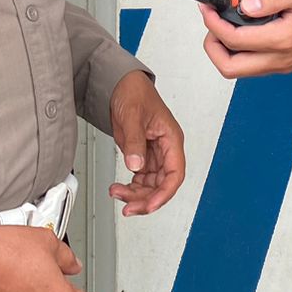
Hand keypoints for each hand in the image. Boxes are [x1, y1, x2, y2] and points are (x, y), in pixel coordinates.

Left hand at [108, 72, 185, 215]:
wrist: (119, 85)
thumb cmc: (134, 92)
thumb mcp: (133, 115)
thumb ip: (135, 142)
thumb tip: (136, 166)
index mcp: (171, 138)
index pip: (175, 173)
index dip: (164, 193)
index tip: (149, 205)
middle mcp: (166, 149)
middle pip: (162, 184)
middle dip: (146, 198)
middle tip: (127, 206)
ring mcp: (154, 153)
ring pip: (151, 185)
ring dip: (136, 194)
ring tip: (116, 193)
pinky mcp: (142, 155)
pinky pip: (141, 179)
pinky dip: (131, 187)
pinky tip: (119, 188)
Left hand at [199, 0, 291, 78]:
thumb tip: (245, 6)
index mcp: (283, 39)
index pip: (235, 40)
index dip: (214, 24)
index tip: (208, 9)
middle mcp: (281, 58)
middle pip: (230, 68)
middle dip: (212, 46)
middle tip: (212, 21)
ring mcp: (282, 64)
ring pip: (240, 70)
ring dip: (224, 50)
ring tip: (222, 23)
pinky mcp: (283, 63)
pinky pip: (252, 66)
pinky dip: (238, 51)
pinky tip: (240, 28)